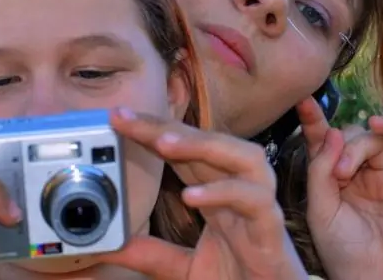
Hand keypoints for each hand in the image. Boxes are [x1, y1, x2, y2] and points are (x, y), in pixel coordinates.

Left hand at [97, 108, 308, 279]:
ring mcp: (259, 206)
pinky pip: (254, 200)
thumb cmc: (238, 279)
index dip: (154, 132)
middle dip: (167, 128)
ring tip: (163, 143)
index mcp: (218, 194)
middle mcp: (240, 190)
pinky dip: (224, 192)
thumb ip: (151, 254)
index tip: (119, 119)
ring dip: (202, 145)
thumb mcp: (184, 268)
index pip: (186, 152)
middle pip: (207, 143)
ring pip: (242, 156)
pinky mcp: (272, 228)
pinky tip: (192, 195)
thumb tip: (110, 248)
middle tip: (127, 120)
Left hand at [298, 97, 382, 279]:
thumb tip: (332, 132)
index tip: (302, 102)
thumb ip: (320, 169)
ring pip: (371, 138)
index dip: (314, 121)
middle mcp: (358, 173)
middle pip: (347, 136)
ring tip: (348, 173)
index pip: (322, 142)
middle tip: (336, 174)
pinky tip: (379, 123)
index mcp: (332, 179)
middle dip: (337, 145)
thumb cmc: (343, 249)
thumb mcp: (319, 207)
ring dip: (356, 147)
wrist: (377, 277)